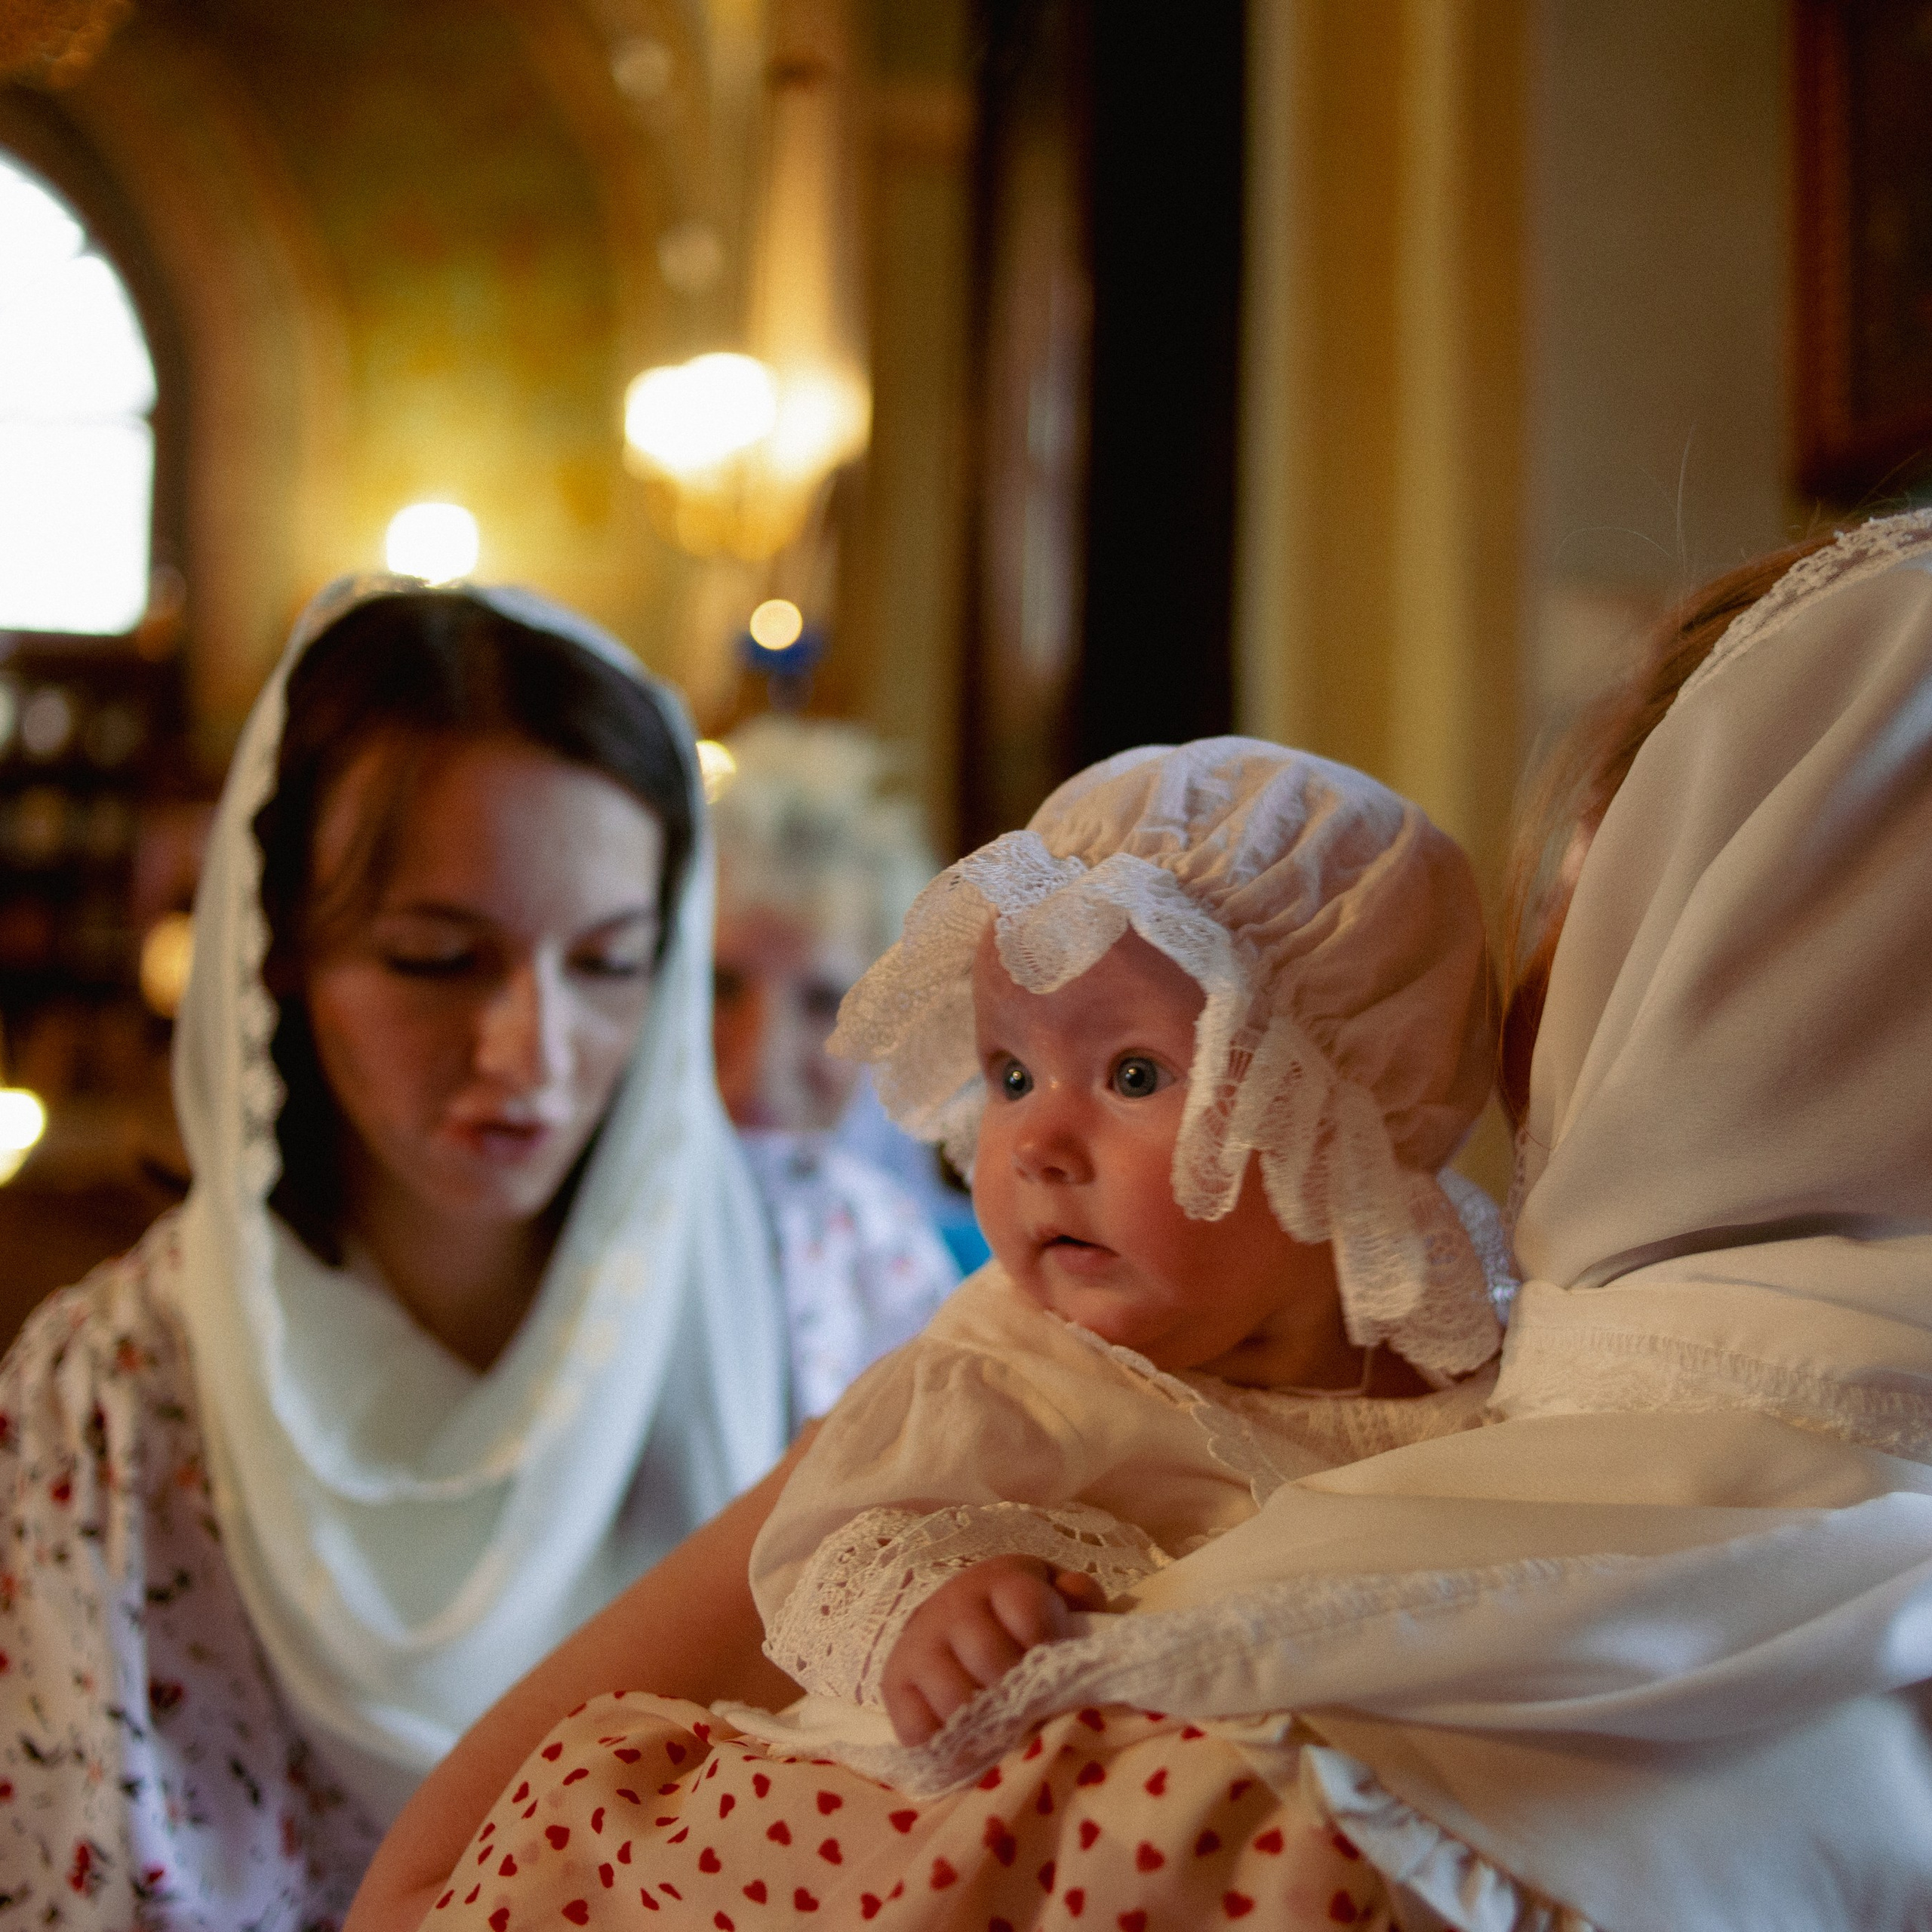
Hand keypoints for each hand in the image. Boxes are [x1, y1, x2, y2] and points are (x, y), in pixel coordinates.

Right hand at [881, 1557, 1104, 1745]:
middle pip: (990, 1658)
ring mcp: (919, 1645)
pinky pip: (918, 1729)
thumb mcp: (1051, 1595)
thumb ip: (1077, 1597)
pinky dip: (947, 1748)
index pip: (1027, 1610)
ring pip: (955, 1699)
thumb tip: (1078, 1599)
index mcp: (1000, 1580)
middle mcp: (953, 1606)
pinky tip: (969, 1746)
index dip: (1048, 1646)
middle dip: (1020, 1694)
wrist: (949, 1622)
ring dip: (986, 1727)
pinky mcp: (894, 1683)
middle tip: (1035, 1713)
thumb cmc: (1014, 1616)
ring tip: (1006, 1736)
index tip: (1061, 1674)